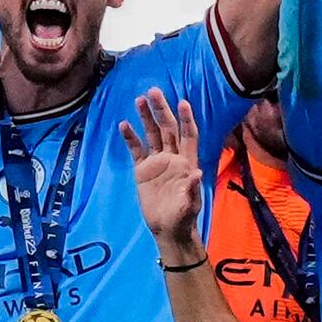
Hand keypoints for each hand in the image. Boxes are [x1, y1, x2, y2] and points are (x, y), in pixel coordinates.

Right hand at [122, 89, 206, 250]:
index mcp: (187, 162)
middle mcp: (172, 157)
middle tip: (154, 91)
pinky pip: (136, 150)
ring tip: (139, 99)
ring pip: (152, 135)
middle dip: (162, 110)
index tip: (183, 102)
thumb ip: (192, 189)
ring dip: (146, 118)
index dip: (186, 120)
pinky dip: (130, 138)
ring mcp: (157, 162)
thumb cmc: (183, 217)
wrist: (167, 229)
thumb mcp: (189, 205)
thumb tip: (197, 173)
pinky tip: (124, 125)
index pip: (188, 135)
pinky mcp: (142, 170)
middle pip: (168, 129)